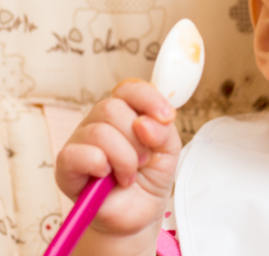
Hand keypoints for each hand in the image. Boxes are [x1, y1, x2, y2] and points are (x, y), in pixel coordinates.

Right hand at [55, 79, 180, 237]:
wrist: (138, 213)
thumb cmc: (150, 177)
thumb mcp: (169, 150)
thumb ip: (163, 131)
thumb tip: (144, 123)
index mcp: (125, 113)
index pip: (129, 89)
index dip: (148, 99)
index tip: (167, 117)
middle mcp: (99, 122)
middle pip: (112, 108)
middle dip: (137, 138)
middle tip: (144, 159)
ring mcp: (81, 141)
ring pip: (99, 132)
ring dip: (124, 158)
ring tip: (130, 174)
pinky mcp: (66, 166)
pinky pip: (79, 154)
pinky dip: (101, 166)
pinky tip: (108, 177)